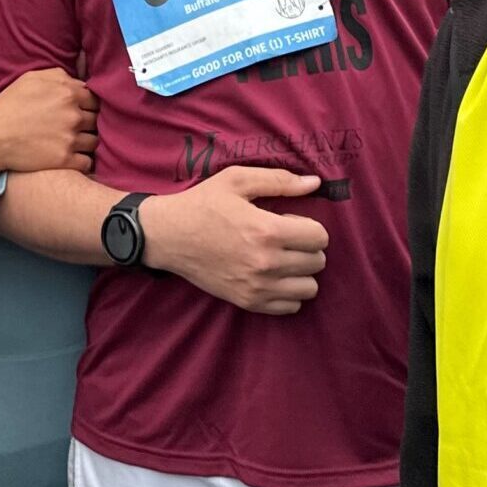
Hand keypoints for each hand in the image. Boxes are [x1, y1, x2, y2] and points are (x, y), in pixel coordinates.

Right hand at [0, 70, 97, 181]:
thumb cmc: (9, 106)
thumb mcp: (31, 79)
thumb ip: (59, 75)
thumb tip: (78, 79)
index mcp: (67, 93)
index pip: (95, 98)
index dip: (88, 104)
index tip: (80, 110)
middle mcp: (73, 115)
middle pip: (97, 119)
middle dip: (89, 122)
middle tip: (76, 126)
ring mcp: (70, 138)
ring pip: (95, 141)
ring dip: (87, 142)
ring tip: (74, 142)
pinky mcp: (65, 160)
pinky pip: (87, 162)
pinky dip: (82, 160)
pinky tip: (73, 157)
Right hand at [142, 167, 327, 314]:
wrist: (167, 235)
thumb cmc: (203, 204)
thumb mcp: (237, 180)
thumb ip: (280, 181)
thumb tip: (315, 183)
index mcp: (268, 230)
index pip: (320, 237)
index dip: (310, 226)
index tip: (293, 222)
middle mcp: (266, 263)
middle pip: (317, 262)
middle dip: (308, 248)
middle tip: (288, 239)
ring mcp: (257, 286)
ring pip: (309, 288)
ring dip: (302, 272)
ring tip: (284, 259)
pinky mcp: (247, 301)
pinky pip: (290, 306)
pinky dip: (288, 292)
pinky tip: (274, 277)